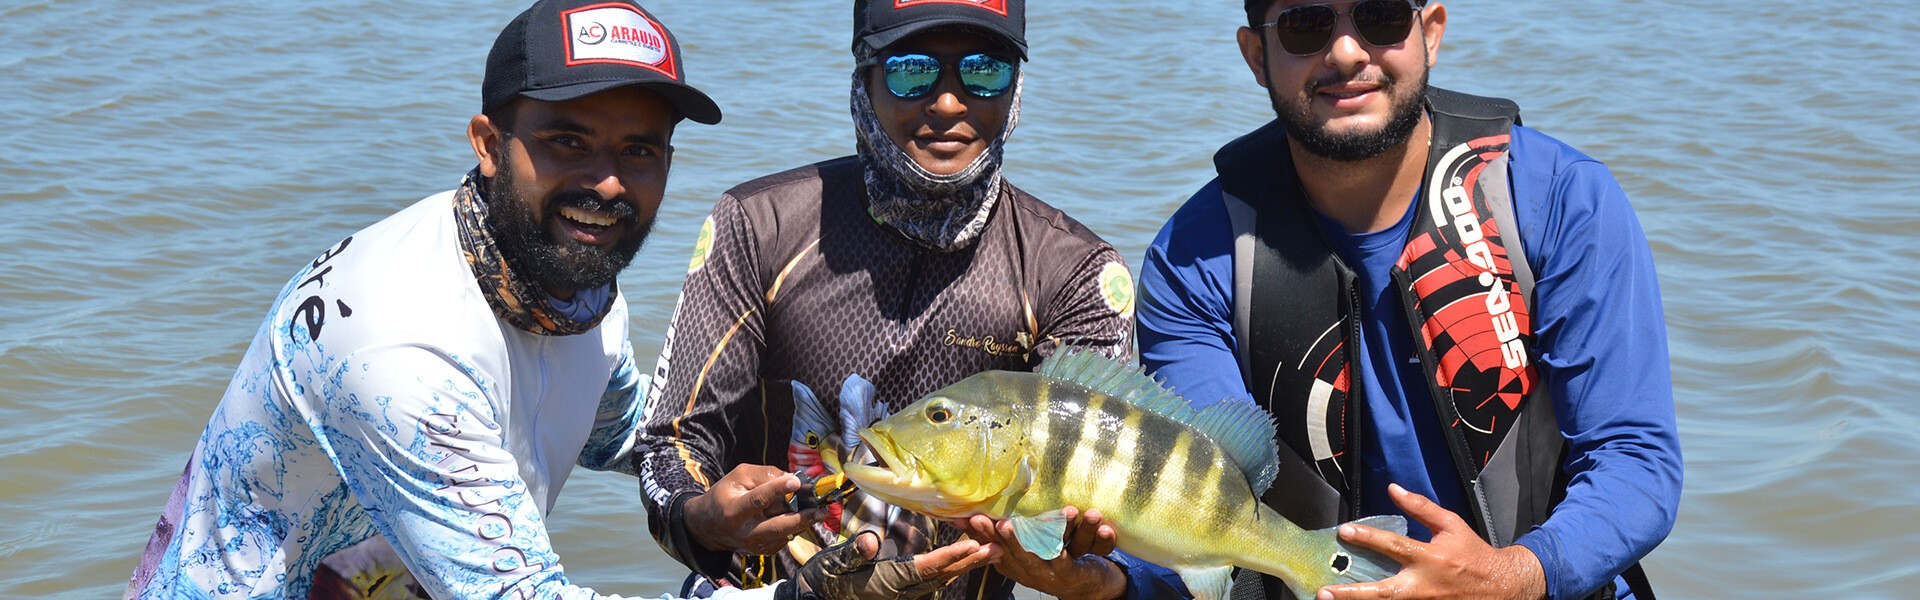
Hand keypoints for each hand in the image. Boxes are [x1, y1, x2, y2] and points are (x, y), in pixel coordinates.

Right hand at [682, 464, 822, 554]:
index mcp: (735, 511)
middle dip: (802, 518)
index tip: (796, 481)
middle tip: (820, 510)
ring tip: (818, 510)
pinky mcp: (764, 550)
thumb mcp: (738, 477)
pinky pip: (785, 536)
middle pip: (778, 527)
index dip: (778, 489)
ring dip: (803, 521)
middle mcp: (746, 532)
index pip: (758, 500)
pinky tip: (797, 516)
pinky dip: (794, 525)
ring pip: (786, 532)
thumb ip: (765, 475)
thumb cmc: (725, 496)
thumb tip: (791, 478)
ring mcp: (756, 544)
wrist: (709, 526)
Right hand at [796, 531, 994, 599]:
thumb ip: (854, 553)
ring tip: (994, 550)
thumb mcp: (834, 565)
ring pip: (943, 577)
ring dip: (969, 564)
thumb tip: (869, 541)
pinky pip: (935, 577)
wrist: (816, 596)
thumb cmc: (825, 579)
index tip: (972, 545)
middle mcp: (902, 590)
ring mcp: (905, 591)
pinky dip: (954, 565)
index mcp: (889, 582)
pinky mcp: (905, 588)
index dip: (949, 557)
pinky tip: (968, 555)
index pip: (925, 568)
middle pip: (943, 575)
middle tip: (997, 547)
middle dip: (971, 561)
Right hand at [951, 507, 1125, 599]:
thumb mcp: (1027, 543)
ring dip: (1017, 542)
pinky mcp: (1067, 574)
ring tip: (1007, 525)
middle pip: (1007, 551)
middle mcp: (1026, 570)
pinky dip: (1058, 554)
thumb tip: (972, 514)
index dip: (980, 533)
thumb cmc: (1053, 559)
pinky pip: (1062, 563)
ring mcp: (1045, 574)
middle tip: (980, 518)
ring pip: (1029, 557)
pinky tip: (1055, 547)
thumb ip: (1006, 531)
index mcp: (1014, 563)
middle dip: (994, 534)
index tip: (968, 517)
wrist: (1085, 583)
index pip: (993, 546)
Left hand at [1317, 484, 1546, 599]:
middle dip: (1352, 595)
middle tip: (1325, 593)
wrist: (1501, 586)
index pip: (1394, 546)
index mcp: (1431, 558)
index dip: (1368, 538)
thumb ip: (1421, 508)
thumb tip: (1393, 490)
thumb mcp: (1451, 524)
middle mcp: (1424, 586)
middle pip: (1384, 593)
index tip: (1345, 531)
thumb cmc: (1473, 553)